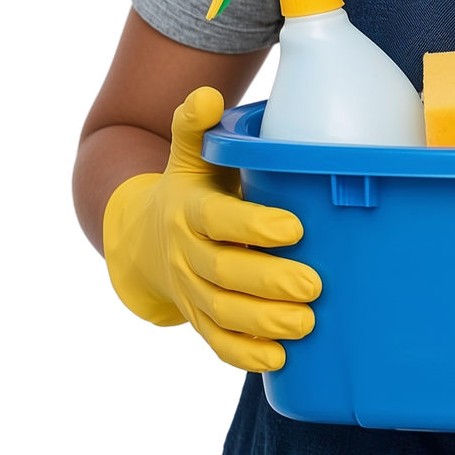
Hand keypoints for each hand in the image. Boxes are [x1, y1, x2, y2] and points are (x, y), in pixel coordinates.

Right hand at [102, 87, 320, 370]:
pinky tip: (277, 360)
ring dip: (262, 323)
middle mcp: (185, 254)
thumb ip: (193, 125)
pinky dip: (243, 355)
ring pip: (221, 313)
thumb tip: (206, 94)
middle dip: (268, 282)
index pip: (218, 220)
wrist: (141, 237)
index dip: (253, 226)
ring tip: (305, 324)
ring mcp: (189, 291)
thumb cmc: (188, 187)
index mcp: (187, 209)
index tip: (294, 228)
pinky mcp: (196, 319)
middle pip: (224, 272)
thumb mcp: (186, 154)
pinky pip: (215, 343)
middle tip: (314, 286)